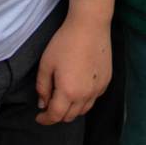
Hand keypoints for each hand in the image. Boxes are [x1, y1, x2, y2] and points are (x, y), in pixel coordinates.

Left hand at [35, 0, 113, 123]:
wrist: (90, 25)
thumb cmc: (65, 42)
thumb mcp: (46, 64)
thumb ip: (42, 87)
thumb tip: (43, 103)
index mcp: (68, 92)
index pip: (55, 116)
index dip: (45, 119)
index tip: (39, 117)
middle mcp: (85, 95)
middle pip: (70, 116)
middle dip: (57, 115)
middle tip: (49, 105)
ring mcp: (98, 89)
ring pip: (83, 110)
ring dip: (71, 109)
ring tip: (63, 98)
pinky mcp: (106, 81)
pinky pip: (94, 98)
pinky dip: (84, 100)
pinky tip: (78, 88)